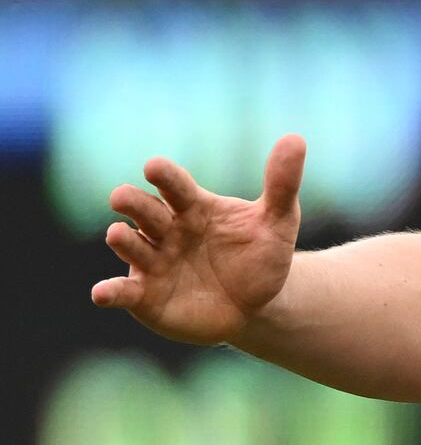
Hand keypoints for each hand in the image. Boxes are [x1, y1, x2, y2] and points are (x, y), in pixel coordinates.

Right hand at [90, 136, 305, 345]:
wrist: (259, 305)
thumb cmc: (261, 256)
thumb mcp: (278, 221)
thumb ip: (282, 184)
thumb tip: (295, 139)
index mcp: (193, 207)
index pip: (175, 186)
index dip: (165, 176)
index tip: (154, 167)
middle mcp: (166, 230)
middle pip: (145, 211)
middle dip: (132, 202)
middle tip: (121, 196)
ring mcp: (153, 262)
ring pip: (132, 246)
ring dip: (123, 239)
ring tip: (118, 233)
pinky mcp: (145, 295)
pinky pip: (124, 292)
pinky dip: (111, 292)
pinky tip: (101, 294)